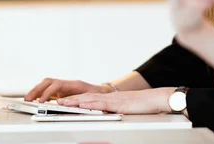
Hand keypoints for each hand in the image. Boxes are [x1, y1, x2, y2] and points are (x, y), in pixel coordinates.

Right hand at [25, 78, 111, 102]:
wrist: (101, 91)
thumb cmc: (96, 94)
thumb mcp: (90, 96)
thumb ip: (79, 99)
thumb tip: (68, 103)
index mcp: (73, 84)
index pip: (57, 85)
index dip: (48, 92)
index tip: (41, 100)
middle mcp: (66, 83)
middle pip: (48, 82)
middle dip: (36, 89)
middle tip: (28, 99)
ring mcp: (63, 86)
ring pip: (46, 84)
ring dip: (36, 90)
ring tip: (28, 99)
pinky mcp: (60, 91)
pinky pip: (47, 89)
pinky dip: (39, 93)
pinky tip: (34, 99)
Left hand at [58, 87, 175, 114]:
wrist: (157, 98)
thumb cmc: (145, 105)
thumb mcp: (127, 108)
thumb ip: (117, 110)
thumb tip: (109, 115)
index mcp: (111, 100)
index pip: (90, 98)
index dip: (76, 100)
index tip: (64, 101)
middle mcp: (111, 98)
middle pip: (87, 97)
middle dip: (71, 100)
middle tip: (56, 102)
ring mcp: (114, 101)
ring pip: (91, 99)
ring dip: (76, 101)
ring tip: (63, 103)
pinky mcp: (119, 105)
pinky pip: (103, 104)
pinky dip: (91, 104)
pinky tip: (83, 105)